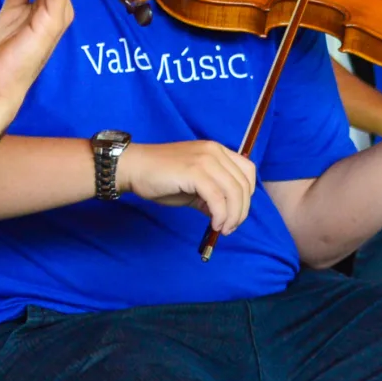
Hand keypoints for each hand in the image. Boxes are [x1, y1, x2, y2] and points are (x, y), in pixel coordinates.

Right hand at [115, 140, 258, 233]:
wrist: (134, 168)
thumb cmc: (160, 177)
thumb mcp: (193, 187)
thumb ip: (211, 196)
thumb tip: (224, 214)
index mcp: (217, 151)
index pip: (248, 171)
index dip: (247, 195)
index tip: (237, 212)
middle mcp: (215, 152)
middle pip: (243, 184)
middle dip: (242, 210)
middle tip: (231, 228)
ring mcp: (206, 160)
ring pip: (233, 191)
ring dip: (233, 215)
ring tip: (223, 229)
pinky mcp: (195, 171)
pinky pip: (217, 197)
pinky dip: (220, 214)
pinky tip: (215, 224)